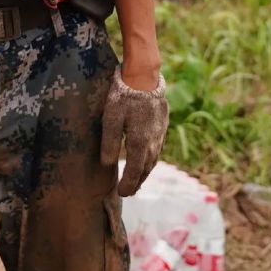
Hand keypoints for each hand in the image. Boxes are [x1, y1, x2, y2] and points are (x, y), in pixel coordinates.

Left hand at [100, 65, 168, 195]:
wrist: (145, 76)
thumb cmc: (124, 96)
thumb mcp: (111, 118)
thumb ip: (109, 142)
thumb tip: (107, 163)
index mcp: (140, 143)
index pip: (135, 171)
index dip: (129, 184)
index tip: (122, 193)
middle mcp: (154, 141)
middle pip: (147, 168)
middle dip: (138, 181)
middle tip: (129, 192)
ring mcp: (160, 133)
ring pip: (154, 158)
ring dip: (146, 171)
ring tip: (138, 179)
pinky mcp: (163, 123)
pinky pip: (158, 147)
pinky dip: (151, 157)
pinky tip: (147, 157)